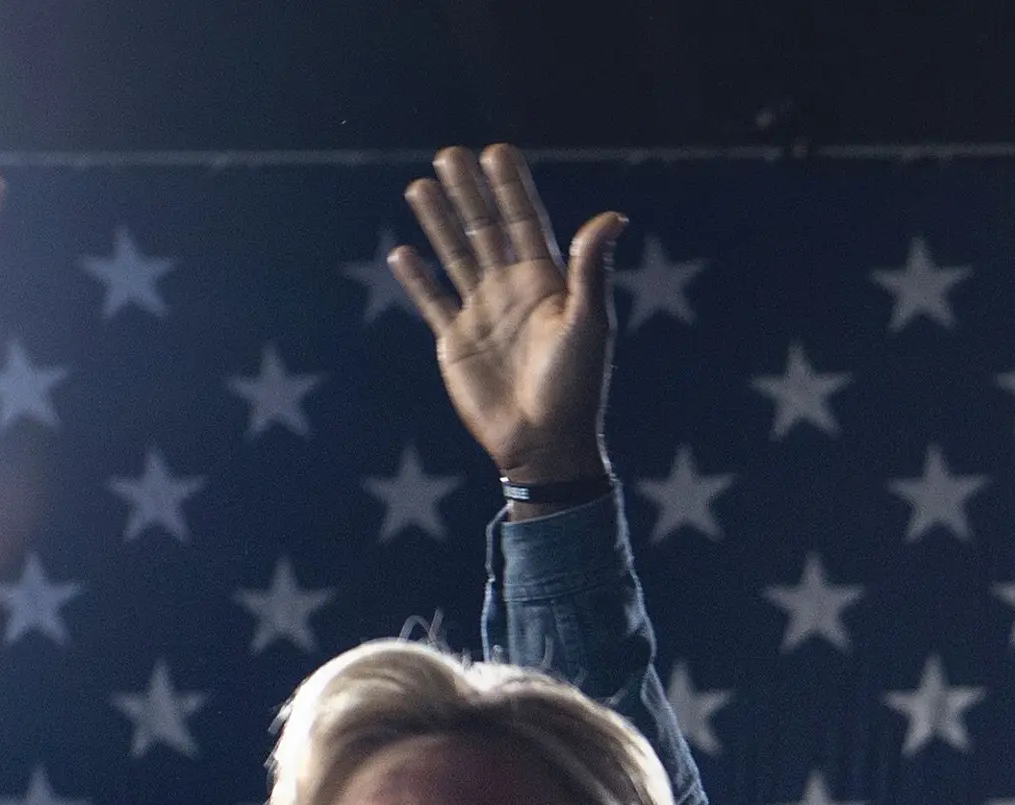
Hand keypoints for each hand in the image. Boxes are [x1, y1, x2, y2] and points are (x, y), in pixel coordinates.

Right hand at [392, 143, 620, 487]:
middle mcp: (512, 292)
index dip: (511, 188)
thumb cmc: (575, 385)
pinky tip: (401, 251)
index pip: (525, 222)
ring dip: (439, 222)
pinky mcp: (456, 341)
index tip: (497, 150)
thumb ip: (591, 268)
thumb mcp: (588, 322)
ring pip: (455, 256)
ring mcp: (483, 314)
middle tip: (449, 153)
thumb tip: (613, 215)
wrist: (545, 444)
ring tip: (420, 185)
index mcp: (547, 283)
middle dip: (469, 192)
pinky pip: (432, 301)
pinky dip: (417, 278)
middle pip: (486, 230)